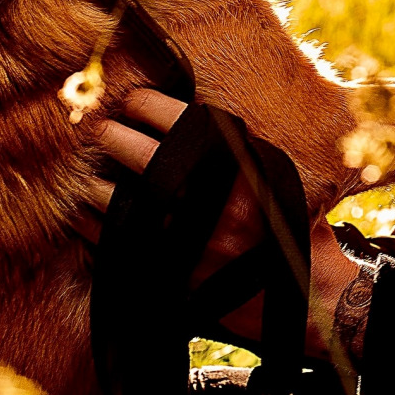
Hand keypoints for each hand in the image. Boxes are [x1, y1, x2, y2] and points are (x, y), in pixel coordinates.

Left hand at [84, 90, 366, 358]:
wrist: (307, 292)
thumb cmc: (289, 225)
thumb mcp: (275, 173)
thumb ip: (235, 145)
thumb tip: (181, 113)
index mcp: (236, 164)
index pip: (176, 118)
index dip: (144, 104)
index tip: (131, 102)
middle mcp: (209, 198)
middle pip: (138, 153)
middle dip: (111, 136)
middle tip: (100, 131)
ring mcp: (187, 238)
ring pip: (116, 198)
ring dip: (94, 181)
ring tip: (89, 173)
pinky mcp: (170, 273)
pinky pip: (114, 242)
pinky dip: (93, 225)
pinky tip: (88, 213)